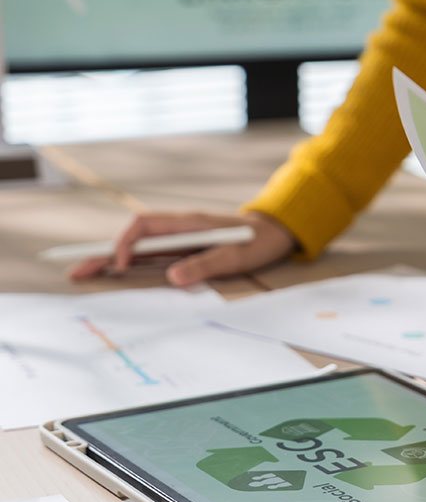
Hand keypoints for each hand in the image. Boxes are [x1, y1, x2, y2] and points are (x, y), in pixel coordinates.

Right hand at [69, 211, 296, 285]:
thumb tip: (173, 277)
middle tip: (75, 269)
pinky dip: (130, 264)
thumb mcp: (236, 256)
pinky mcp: (182, 250)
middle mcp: (177, 229)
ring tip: (84, 273)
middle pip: (132, 238)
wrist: (274, 234)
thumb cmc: (256, 242)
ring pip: (137, 248)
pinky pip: (150, 256)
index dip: (127, 244)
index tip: (121, 266)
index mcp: (186, 223)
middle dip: (104, 253)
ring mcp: (178, 239)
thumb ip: (206, 264)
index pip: (143, 226)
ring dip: (111, 260)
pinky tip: (114, 274)